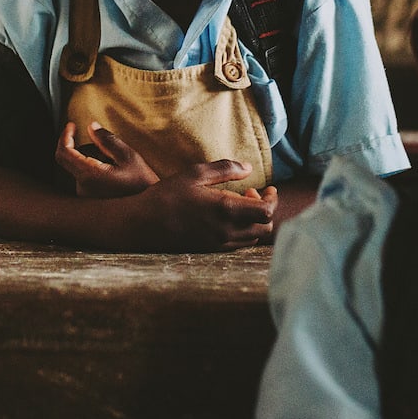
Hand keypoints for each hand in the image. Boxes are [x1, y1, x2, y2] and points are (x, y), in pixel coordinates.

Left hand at [55, 122, 158, 197]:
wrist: (150, 212)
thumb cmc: (142, 185)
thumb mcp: (129, 157)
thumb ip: (107, 140)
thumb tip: (91, 127)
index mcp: (89, 176)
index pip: (64, 153)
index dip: (65, 136)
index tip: (72, 125)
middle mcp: (82, 189)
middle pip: (73, 159)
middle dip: (88, 149)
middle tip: (112, 152)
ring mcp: (85, 197)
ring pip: (80, 168)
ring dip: (94, 160)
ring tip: (117, 167)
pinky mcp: (90, 202)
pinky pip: (86, 179)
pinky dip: (96, 171)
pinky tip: (115, 177)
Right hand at [128, 163, 277, 251]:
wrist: (144, 224)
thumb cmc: (168, 195)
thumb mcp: (195, 173)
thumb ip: (225, 169)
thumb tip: (248, 167)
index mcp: (226, 209)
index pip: (267, 212)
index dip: (273, 200)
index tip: (269, 189)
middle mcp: (226, 230)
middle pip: (265, 228)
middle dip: (265, 210)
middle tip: (251, 194)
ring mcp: (219, 244)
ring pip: (254, 238)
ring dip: (254, 221)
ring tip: (239, 204)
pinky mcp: (212, 251)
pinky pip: (239, 245)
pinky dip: (243, 232)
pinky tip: (228, 218)